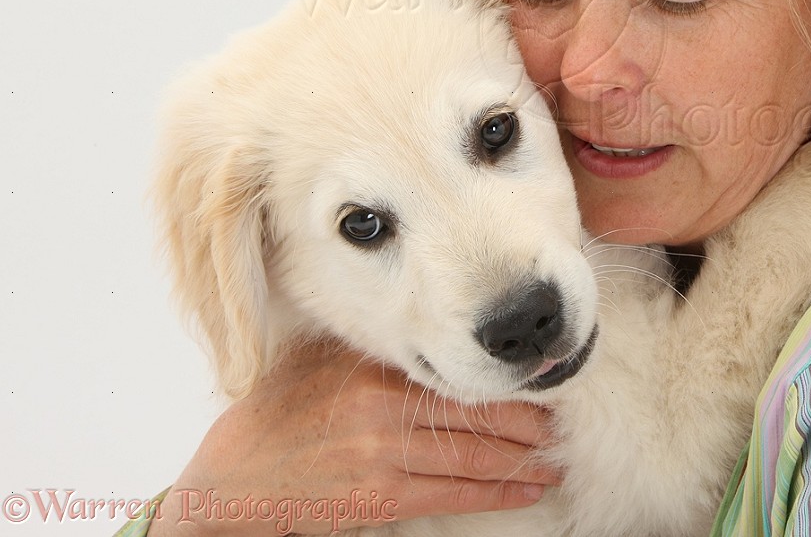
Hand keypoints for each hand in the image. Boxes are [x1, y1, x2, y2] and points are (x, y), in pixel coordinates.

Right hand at [152, 340, 557, 536]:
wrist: (232, 478)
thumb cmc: (280, 413)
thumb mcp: (327, 363)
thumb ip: (381, 350)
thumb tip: (440, 332)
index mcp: (375, 369)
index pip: (456, 373)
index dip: (504, 382)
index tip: (536, 380)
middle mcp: (384, 408)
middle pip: (475, 414)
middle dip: (526, 424)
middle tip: (560, 425)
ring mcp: (382, 455)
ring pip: (472, 457)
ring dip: (521, 461)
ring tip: (553, 461)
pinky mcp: (379, 496)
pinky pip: (452, 494)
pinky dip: (495, 492)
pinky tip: (524, 490)